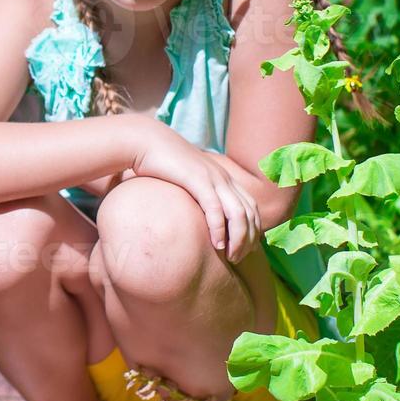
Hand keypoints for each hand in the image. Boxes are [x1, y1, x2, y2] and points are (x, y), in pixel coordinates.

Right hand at [129, 120, 260, 264]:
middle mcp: (223, 178)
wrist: (146, 142)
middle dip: (248, 239)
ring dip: (238, 238)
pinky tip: (217, 244)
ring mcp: (212, 178)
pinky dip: (219, 228)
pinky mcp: (197, 180)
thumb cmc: (161, 164)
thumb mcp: (185, 180)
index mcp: (223, 177)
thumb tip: (196, 213)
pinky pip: (215, 208)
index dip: (253, 230)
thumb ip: (196, 194)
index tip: (247, 249)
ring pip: (238, 213)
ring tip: (231, 256)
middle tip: (238, 258)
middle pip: (250, 212)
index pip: (251, 206)